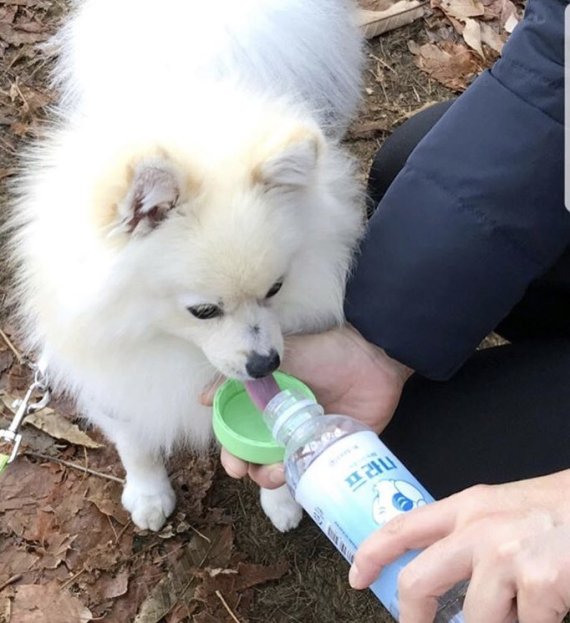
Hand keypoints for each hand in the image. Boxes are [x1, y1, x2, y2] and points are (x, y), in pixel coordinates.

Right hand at [202, 324, 412, 488]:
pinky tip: (299, 475)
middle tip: (245, 471)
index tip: (231, 461)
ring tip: (279, 470)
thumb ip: (244, 375)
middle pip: (257, 456)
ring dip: (270, 477)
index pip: (242, 432)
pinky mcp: (333, 451)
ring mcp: (309, 439)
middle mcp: (285, 424)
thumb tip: (204, 398)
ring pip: (281, 469)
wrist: (374, 360)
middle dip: (246, 469)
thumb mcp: (279, 358)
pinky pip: (313, 474)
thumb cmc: (326, 354)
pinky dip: (301, 481)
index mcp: (269, 403)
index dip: (231, 449)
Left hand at [349, 470, 569, 622]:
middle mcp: (479, 528)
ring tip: (523, 604)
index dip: (372, 554)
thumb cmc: (557, 510)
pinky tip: (551, 603)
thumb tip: (444, 572)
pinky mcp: (537, 584)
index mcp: (467, 506)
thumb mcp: (503, 509)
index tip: (357, 578)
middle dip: (413, 619)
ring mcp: (506, 557)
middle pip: (419, 583)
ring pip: (477, 620)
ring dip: (500, 621)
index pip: (403, 527)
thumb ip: (469, 533)